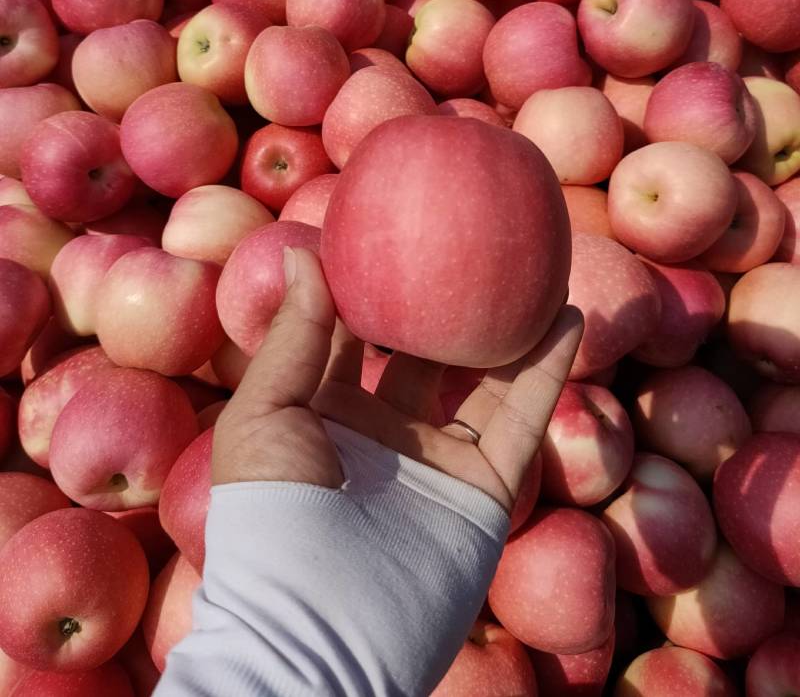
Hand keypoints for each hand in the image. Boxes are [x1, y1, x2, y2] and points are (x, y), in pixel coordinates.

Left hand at [212, 247, 582, 512]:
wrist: (321, 638)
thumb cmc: (272, 523)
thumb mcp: (265, 418)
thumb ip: (294, 337)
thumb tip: (298, 250)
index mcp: (326, 414)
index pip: (351, 335)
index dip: (367, 282)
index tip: (388, 223)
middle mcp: (386, 433)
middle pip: (426, 350)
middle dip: (445, 299)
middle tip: (469, 237)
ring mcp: (440, 461)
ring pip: (485, 379)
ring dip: (510, 326)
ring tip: (534, 265)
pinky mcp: (487, 490)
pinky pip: (525, 420)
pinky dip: (550, 371)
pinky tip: (568, 317)